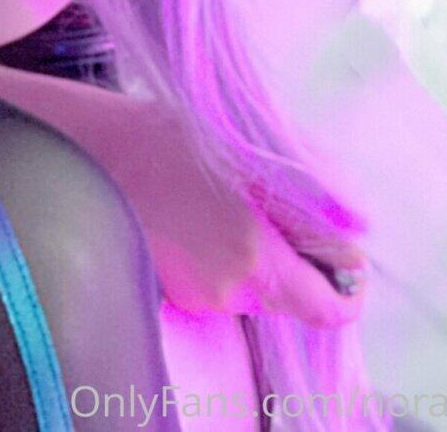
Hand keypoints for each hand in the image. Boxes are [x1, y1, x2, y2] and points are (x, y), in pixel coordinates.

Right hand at [74, 87, 367, 327]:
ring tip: (226, 200)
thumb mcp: (253, 152)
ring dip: (256, 254)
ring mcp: (198, 298)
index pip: (328, 309)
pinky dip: (222, 257)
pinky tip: (196, 213)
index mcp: (257, 260)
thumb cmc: (170, 138)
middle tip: (275, 205)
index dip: (344, 284)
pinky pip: (220, 283)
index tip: (341, 254)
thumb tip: (354, 233)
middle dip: (294, 258)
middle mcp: (230, 293)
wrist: (92, 150)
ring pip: (254, 288)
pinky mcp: (172, 293)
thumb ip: (311, 197)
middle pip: (291, 295)